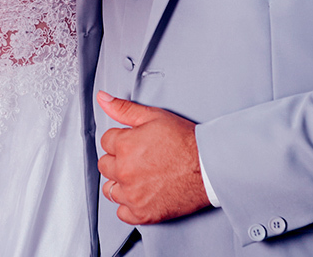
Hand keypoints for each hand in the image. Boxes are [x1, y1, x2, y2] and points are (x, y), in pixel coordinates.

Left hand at [97, 91, 209, 224]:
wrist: (209, 167)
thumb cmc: (185, 142)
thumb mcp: (154, 116)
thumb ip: (123, 108)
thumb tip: (103, 98)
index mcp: (124, 146)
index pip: (106, 142)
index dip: (121, 140)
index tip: (134, 144)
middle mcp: (124, 171)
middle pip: (105, 165)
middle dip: (118, 160)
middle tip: (139, 159)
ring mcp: (132, 194)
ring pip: (110, 189)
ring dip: (120, 183)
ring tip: (139, 176)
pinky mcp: (142, 213)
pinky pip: (122, 212)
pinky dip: (129, 205)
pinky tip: (141, 194)